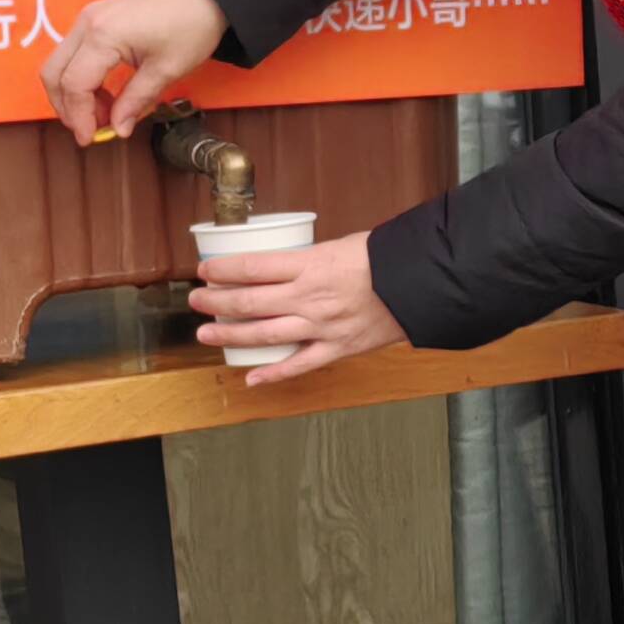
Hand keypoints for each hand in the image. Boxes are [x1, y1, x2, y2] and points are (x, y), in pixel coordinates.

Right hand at [42, 0, 227, 138]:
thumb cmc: (192, 24)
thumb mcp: (168, 69)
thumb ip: (136, 101)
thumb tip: (117, 129)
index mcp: (103, 36)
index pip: (74, 85)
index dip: (79, 117)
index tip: (89, 140)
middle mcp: (86, 24)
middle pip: (53, 74)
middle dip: (67, 107)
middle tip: (92, 130)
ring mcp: (87, 18)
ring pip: (60, 64)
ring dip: (74, 93)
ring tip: (106, 114)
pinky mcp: (95, 17)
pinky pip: (74, 53)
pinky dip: (82, 77)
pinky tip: (107, 94)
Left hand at [192, 229, 405, 385]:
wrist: (426, 284)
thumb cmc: (389, 259)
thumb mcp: (343, 245)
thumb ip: (311, 260)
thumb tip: (284, 267)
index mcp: (312, 265)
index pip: (252, 267)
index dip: (222, 269)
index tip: (205, 269)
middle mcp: (311, 298)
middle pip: (249, 301)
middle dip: (216, 301)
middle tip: (197, 300)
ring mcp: (323, 327)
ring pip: (264, 334)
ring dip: (230, 335)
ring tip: (206, 334)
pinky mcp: (338, 348)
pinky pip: (299, 365)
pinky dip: (273, 375)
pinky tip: (250, 378)